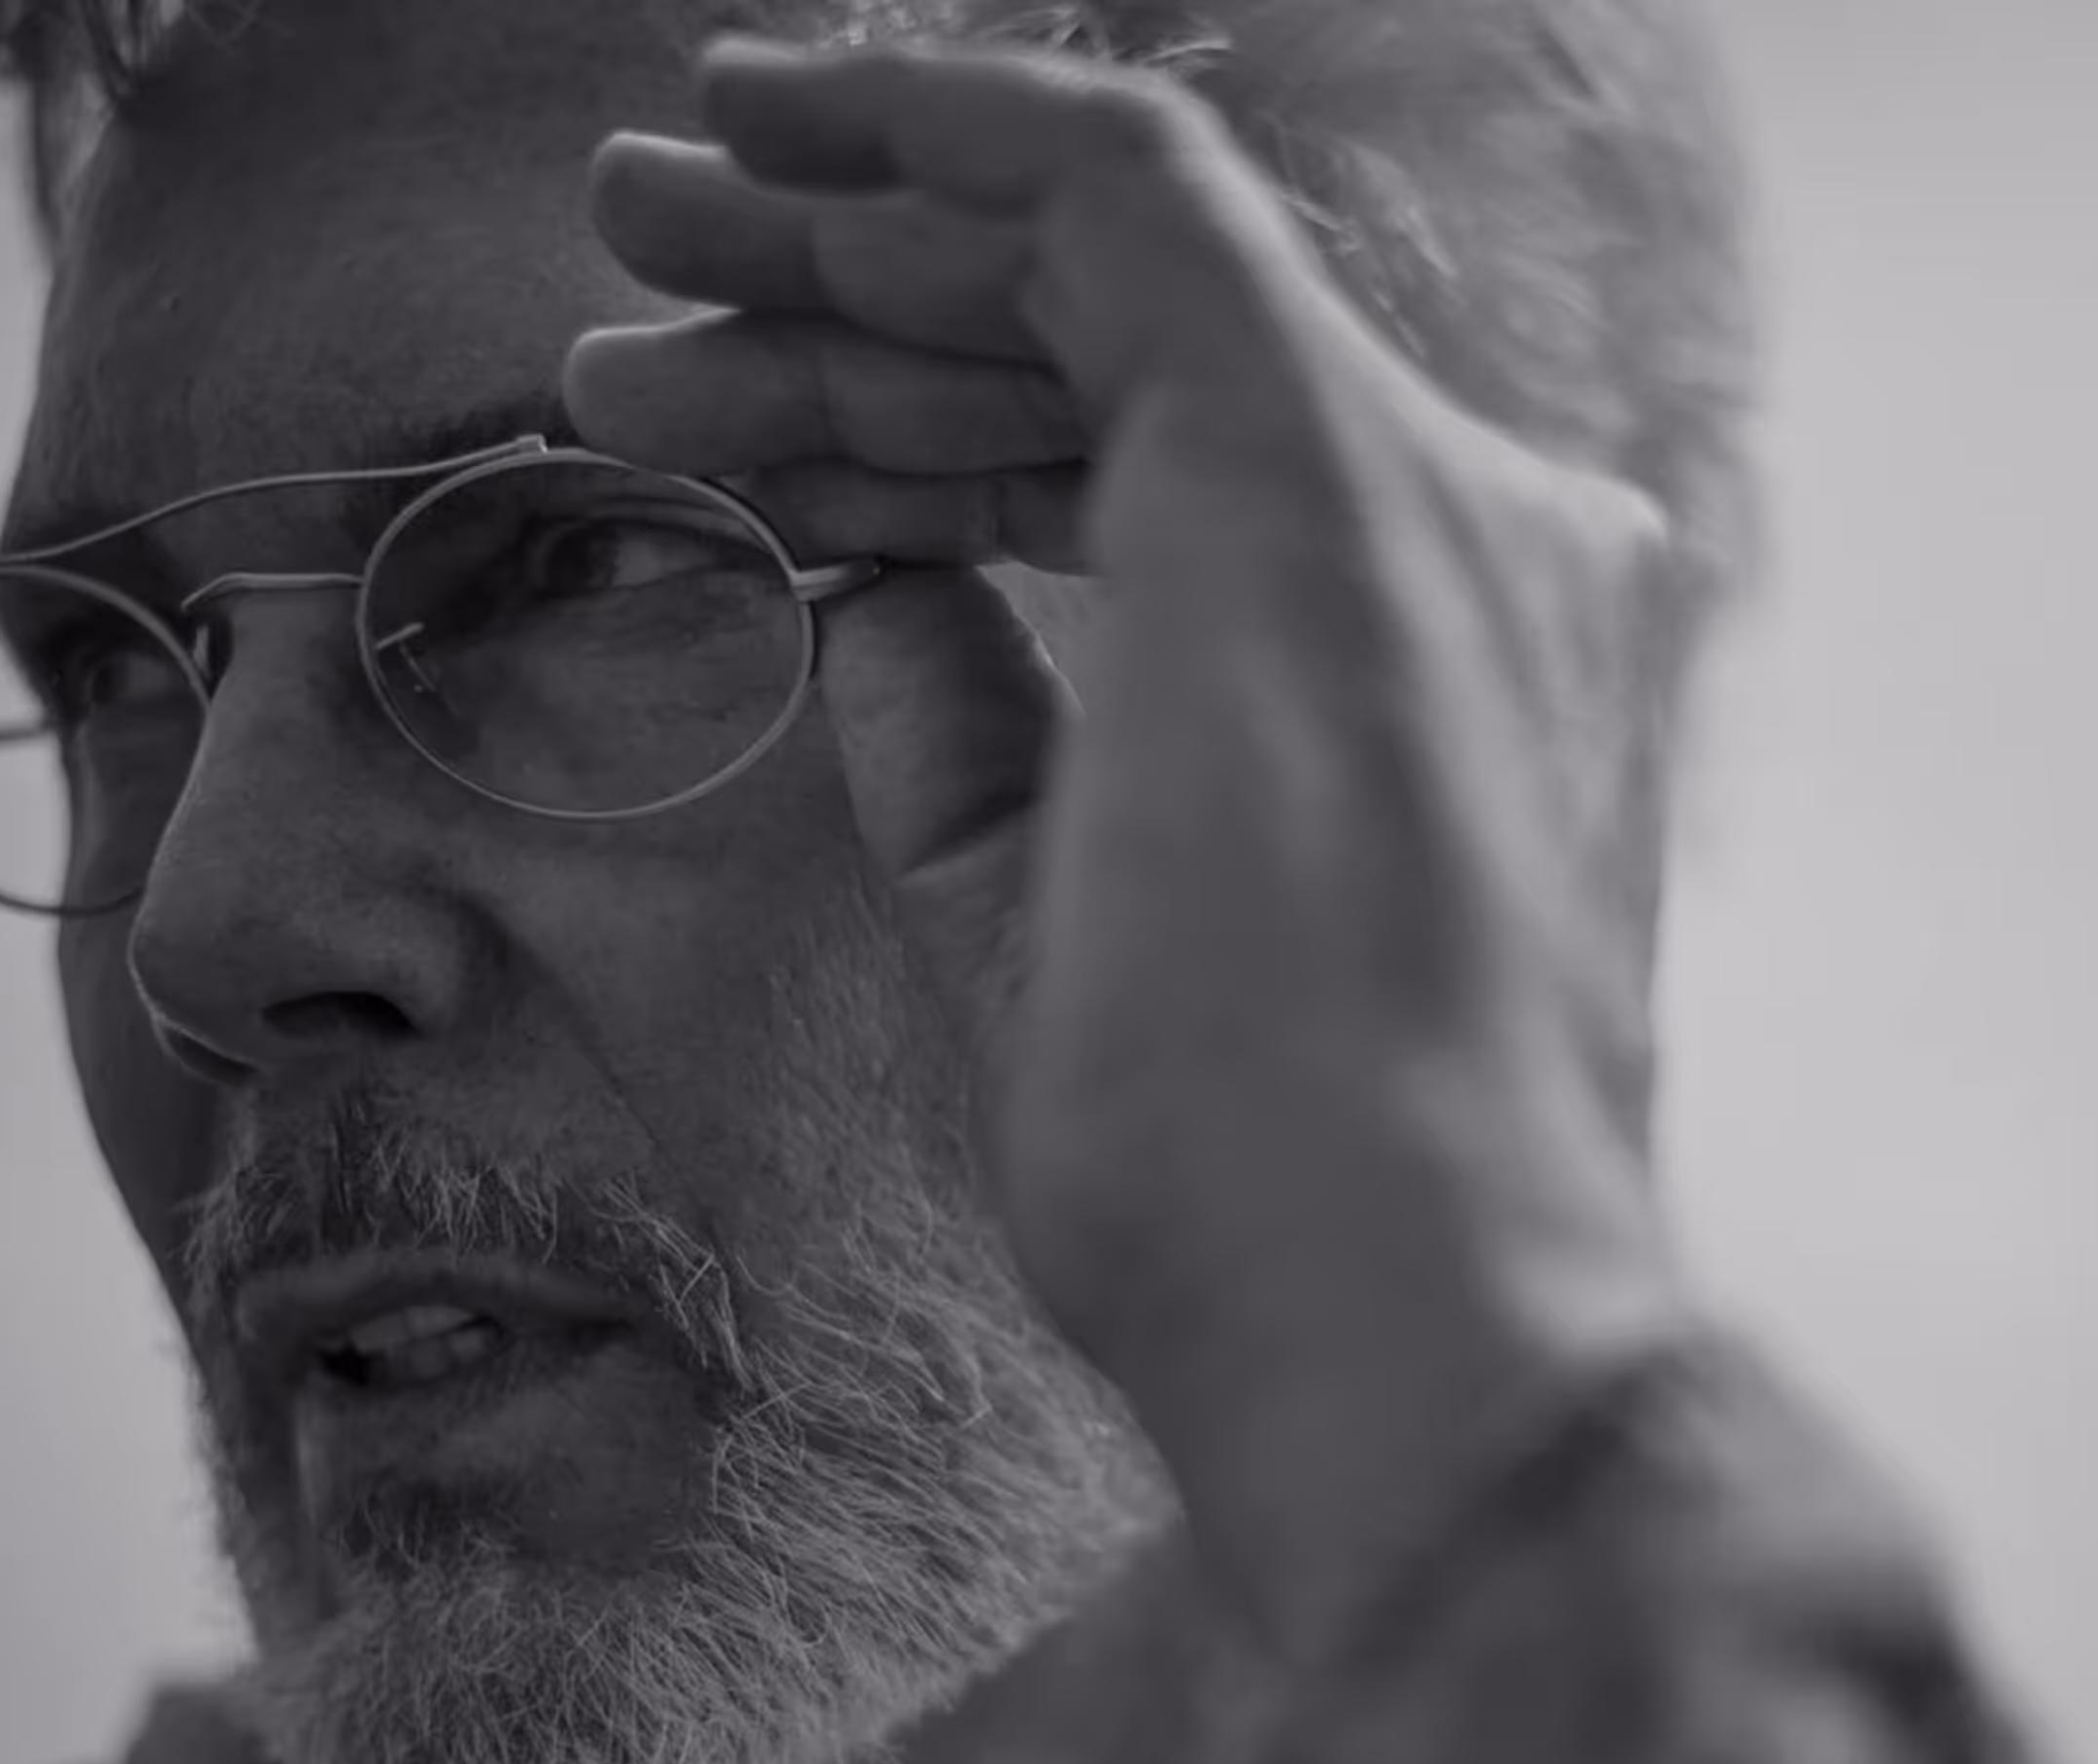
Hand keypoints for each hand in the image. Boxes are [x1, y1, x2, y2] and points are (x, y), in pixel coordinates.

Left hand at [570, 44, 1690, 1613]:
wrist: (1388, 1310)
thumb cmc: (1240, 1205)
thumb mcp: (1066, 942)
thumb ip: (987, 750)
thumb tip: (875, 600)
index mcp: (1435, 679)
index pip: (1144, 500)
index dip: (911, 454)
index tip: (726, 463)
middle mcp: (1468, 546)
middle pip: (1102, 371)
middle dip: (847, 318)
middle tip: (633, 296)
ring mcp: (1412, 488)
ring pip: (1090, 273)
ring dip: (842, 238)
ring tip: (629, 228)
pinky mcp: (1313, 445)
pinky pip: (1121, 187)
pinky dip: (940, 126)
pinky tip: (772, 118)